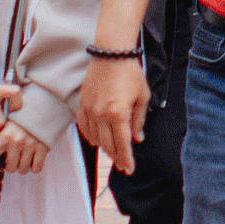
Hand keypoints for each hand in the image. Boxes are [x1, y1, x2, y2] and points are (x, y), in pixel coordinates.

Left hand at [0, 119, 47, 173]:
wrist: (42, 108)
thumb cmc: (19, 120)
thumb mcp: (3, 127)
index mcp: (4, 135)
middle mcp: (16, 141)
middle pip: (10, 168)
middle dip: (10, 165)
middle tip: (12, 157)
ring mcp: (31, 145)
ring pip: (23, 170)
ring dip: (22, 166)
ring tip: (23, 156)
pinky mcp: (43, 149)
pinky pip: (36, 168)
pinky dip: (34, 166)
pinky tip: (32, 158)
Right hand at [80, 57, 150, 176]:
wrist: (111, 53)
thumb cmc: (130, 73)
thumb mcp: (142, 97)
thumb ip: (139, 120)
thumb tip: (138, 139)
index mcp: (118, 113)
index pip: (122, 143)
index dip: (126, 158)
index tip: (129, 169)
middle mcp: (101, 114)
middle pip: (107, 144)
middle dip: (116, 157)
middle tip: (122, 166)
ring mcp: (89, 109)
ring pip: (95, 138)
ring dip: (104, 148)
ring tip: (112, 154)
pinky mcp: (82, 104)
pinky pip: (83, 127)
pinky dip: (90, 136)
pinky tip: (96, 141)